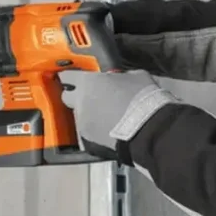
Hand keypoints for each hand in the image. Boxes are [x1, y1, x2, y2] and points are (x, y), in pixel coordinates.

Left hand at [59, 70, 179, 159]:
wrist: (148, 128)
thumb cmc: (142, 97)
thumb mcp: (135, 76)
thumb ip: (120, 76)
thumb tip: (117, 79)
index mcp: (88, 82)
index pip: (68, 76)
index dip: (70, 77)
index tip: (72, 78)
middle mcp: (80, 101)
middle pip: (67, 97)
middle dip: (75, 96)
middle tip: (90, 97)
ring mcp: (82, 122)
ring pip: (79, 115)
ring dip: (88, 114)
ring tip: (104, 117)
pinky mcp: (88, 140)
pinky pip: (87, 131)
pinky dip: (95, 129)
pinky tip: (108, 129)